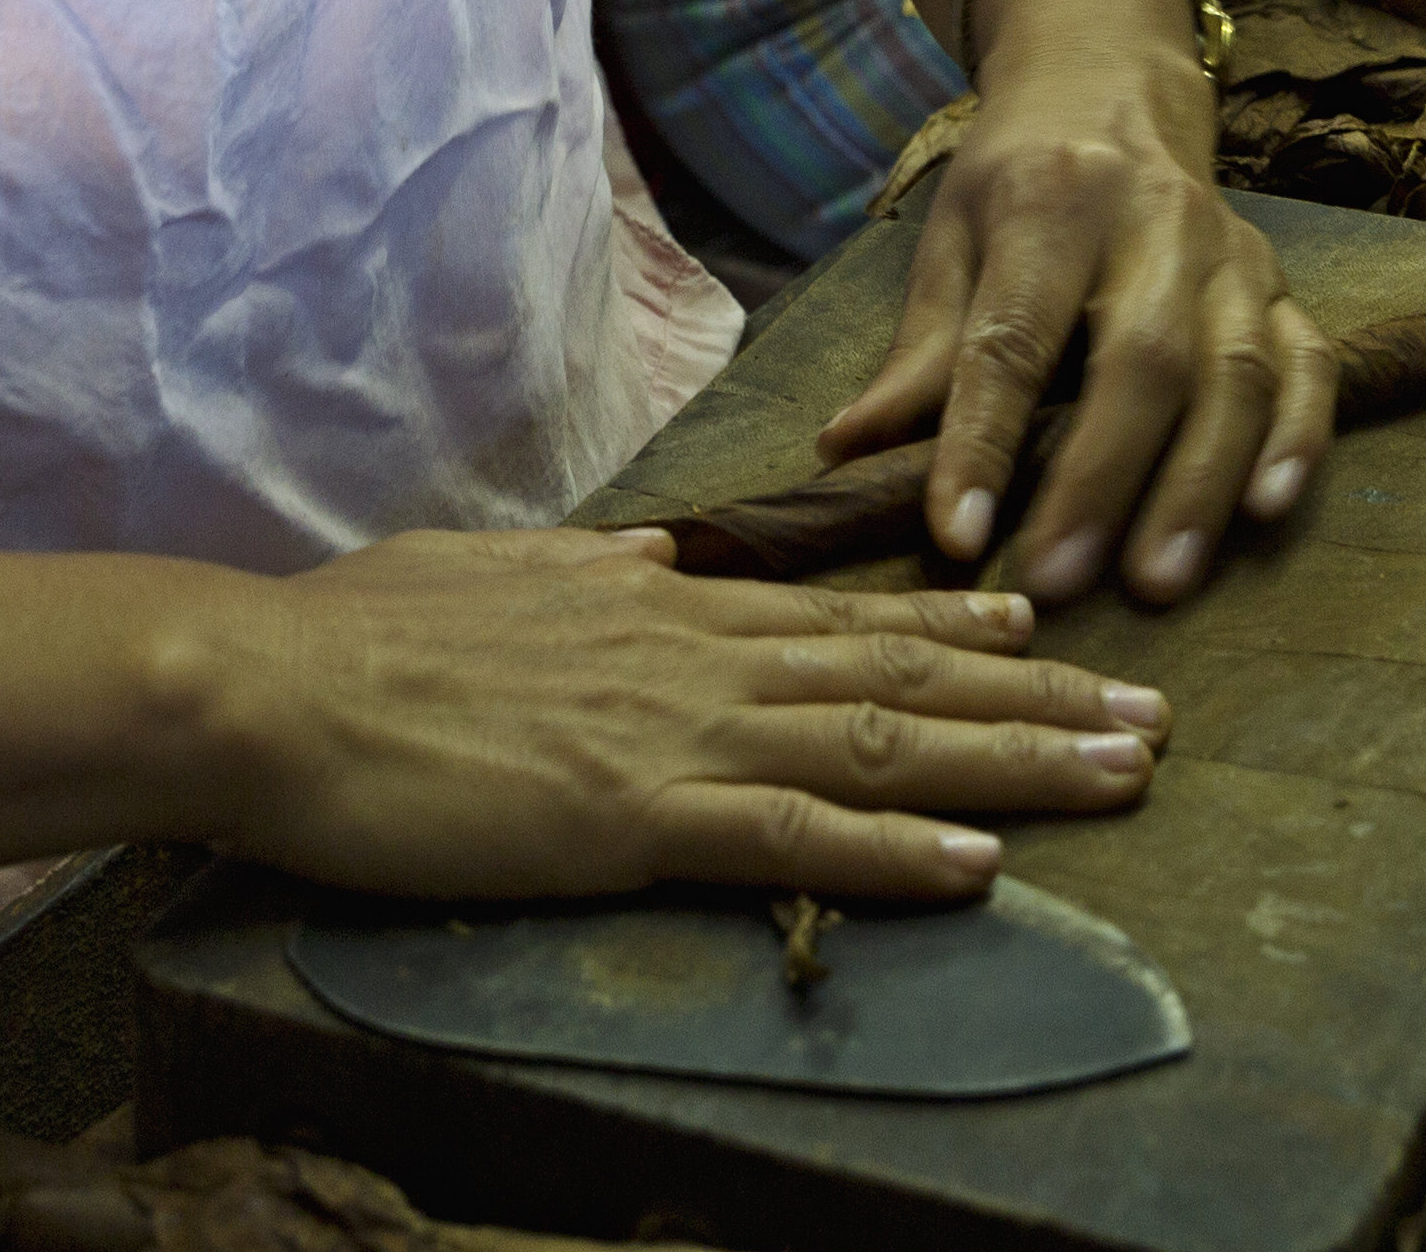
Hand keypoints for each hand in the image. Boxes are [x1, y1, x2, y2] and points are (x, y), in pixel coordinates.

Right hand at [218, 526, 1167, 902]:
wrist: (269, 687)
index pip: (838, 617)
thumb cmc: (357, 638)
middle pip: (902, 676)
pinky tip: (983, 864)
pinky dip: (898, 850)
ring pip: (884, 745)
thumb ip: (591, 575)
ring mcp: (674, 735)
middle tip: (1155, 705)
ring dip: (1019, 760)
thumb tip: (658, 560)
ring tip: (1127, 770)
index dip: (952, 622)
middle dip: (1041, 694)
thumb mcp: (494, 574)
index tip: (1042, 619)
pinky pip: (794, 838)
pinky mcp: (634, 818)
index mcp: (659, 609)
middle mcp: (695, 658)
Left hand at [820, 33, 1331, 607]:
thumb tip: (845, 454)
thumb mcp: (950, 239)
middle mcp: (1152, 220)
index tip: (958, 534)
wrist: (1112, 80)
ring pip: (1233, 372)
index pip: (1013, 334)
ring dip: (1198, 485)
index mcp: (1047, 201)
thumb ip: (918, 354)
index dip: (984, 439)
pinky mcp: (1280, 283)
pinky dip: (1297, 440)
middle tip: (1060, 580)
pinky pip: (1307, 363)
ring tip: (1158, 581)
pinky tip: (1265, 513)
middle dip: (1101, 480)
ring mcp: (1230, 252)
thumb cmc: (1016, 178)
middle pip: (1141, 359)